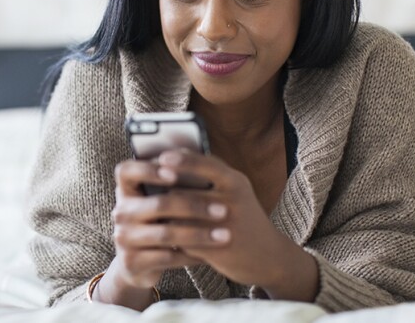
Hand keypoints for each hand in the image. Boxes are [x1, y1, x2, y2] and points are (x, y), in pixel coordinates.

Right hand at [109, 158, 227, 289]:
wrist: (137, 263)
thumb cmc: (157, 220)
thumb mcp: (159, 199)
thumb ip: (173, 179)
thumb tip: (199, 158)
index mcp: (127, 189)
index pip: (127, 171)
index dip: (148, 170)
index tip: (175, 173)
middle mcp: (121, 212)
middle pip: (159, 204)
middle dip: (195, 207)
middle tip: (224, 210)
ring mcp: (124, 238)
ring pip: (167, 233)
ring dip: (200, 234)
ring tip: (225, 235)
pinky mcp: (132, 262)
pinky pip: (168, 257)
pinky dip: (192, 255)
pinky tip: (210, 254)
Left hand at [154, 150, 316, 297]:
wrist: (269, 256)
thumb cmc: (244, 218)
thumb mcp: (236, 191)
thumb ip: (212, 177)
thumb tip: (174, 161)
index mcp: (236, 182)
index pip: (206, 163)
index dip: (182, 160)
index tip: (160, 158)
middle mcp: (233, 200)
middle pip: (188, 191)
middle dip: (165, 192)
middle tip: (146, 190)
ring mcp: (226, 225)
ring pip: (183, 217)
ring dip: (167, 217)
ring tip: (153, 215)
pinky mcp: (218, 248)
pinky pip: (186, 240)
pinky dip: (175, 238)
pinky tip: (167, 237)